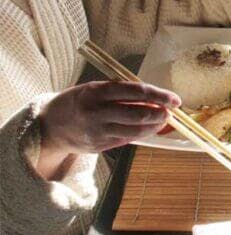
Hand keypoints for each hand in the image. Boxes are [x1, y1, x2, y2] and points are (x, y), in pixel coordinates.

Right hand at [37, 81, 179, 178]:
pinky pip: (127, 140)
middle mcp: (98, 112)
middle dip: (160, 114)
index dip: (160, 96)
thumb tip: (153, 98)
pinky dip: (141, 135)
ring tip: (162, 121)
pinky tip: (148, 129)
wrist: (50, 125)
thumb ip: (122, 92)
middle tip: (170, 112)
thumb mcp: (96, 88)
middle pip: (139, 115)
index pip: (137, 92)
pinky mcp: (99, 146)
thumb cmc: (79, 101)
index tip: (175, 99)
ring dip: (154, 127)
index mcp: (99, 92)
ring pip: (136, 131)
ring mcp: (99, 131)